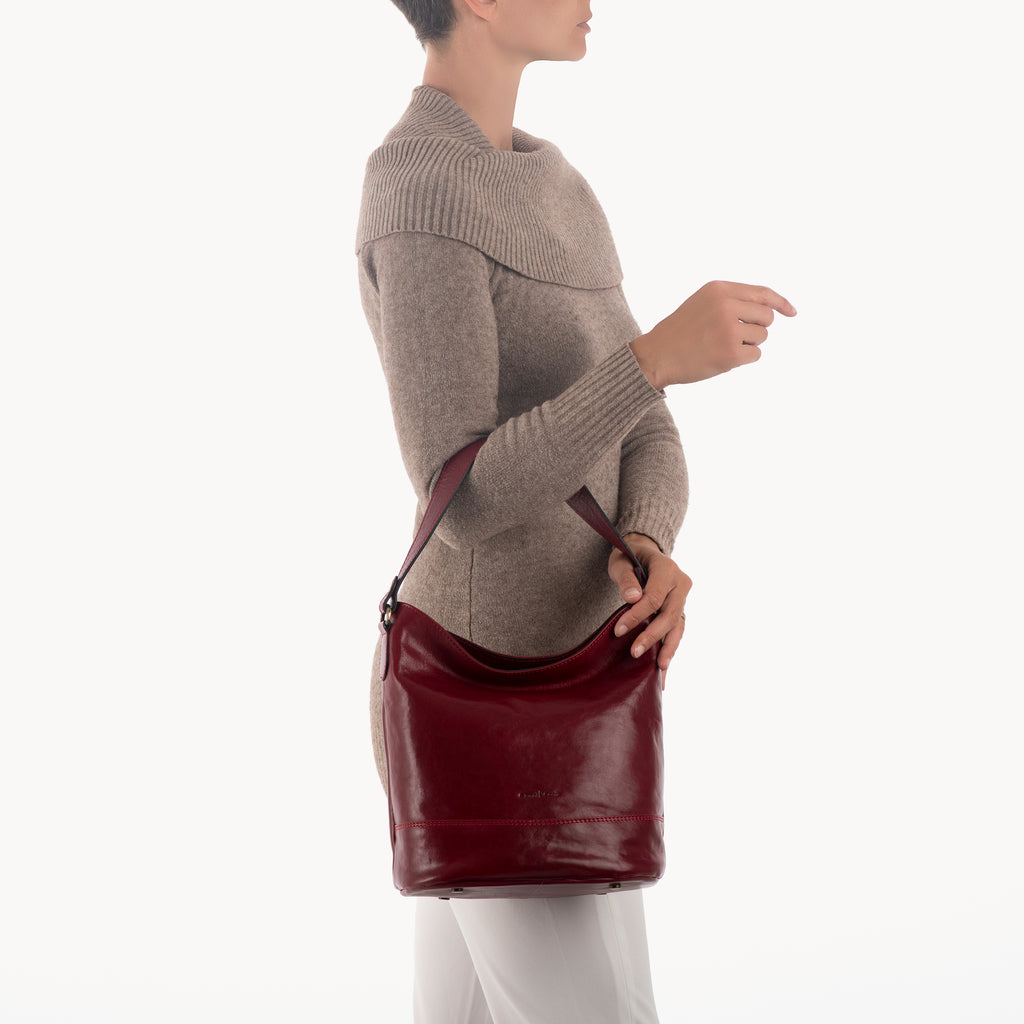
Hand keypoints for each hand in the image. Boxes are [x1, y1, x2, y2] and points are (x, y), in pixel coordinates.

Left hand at [607, 533, 692, 688]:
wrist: (643, 553)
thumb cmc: (628, 556)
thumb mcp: (621, 560)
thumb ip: (625, 578)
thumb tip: (632, 598)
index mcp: (667, 568)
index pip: (654, 597)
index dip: (636, 615)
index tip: (618, 630)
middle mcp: (680, 583)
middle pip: (669, 614)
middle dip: (652, 636)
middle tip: (634, 653)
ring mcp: (683, 597)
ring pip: (678, 626)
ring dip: (668, 648)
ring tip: (659, 669)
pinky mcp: (680, 609)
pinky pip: (677, 630)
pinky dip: (671, 648)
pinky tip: (664, 668)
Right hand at [629, 280, 796, 388]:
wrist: (655, 355)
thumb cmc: (679, 331)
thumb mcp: (702, 303)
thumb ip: (732, 300)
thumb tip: (771, 309)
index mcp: (719, 289)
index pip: (762, 293)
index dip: (780, 303)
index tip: (791, 312)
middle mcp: (726, 305)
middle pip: (765, 317)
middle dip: (755, 329)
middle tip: (731, 337)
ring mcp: (729, 329)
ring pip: (761, 337)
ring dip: (747, 345)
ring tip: (720, 346)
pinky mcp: (730, 353)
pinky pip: (755, 355)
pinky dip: (743, 360)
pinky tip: (720, 358)